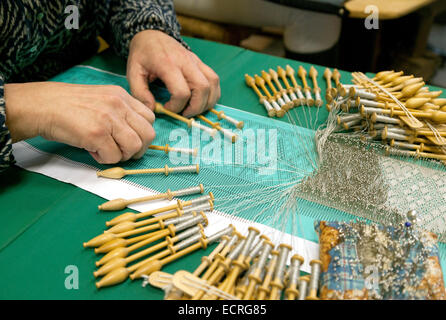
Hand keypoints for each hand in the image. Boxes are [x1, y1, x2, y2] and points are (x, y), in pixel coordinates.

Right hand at [4, 82, 155, 162]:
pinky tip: (92, 150)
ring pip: (134, 147)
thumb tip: (135, 135)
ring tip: (105, 151)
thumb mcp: (101, 99)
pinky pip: (114, 156)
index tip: (129, 139)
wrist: (41, 105)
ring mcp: (109, 119)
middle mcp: (119, 105)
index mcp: (121, 95)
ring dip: (122, 155)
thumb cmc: (69, 106)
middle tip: (121, 151)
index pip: (149, 118)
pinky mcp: (97, 134)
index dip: (142, 133)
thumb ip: (120, 112)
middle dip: (137, 149)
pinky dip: (104, 159)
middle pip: (148, 134)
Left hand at [127, 30, 219, 116]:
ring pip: (212, 84)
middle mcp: (186, 62)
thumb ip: (140, 93)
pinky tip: (201, 100)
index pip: (181, 92)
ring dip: (207, 102)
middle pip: (202, 88)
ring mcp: (196, 61)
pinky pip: (214, 80)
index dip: (176, 107)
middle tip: (183, 113)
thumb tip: (153, 109)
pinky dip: (212, 93)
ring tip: (193, 108)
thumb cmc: (142, 54)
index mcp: (168, 64)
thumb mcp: (133, 72)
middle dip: (195, 107)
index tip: (166, 108)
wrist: (152, 34)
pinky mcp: (201, 63)